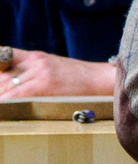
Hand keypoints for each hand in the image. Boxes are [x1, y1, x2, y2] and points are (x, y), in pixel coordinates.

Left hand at [0, 49, 115, 98]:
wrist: (101, 78)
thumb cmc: (79, 77)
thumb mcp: (54, 66)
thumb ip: (33, 71)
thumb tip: (13, 83)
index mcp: (35, 56)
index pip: (3, 58)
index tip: (0, 83)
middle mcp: (34, 62)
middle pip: (1, 76)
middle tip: (1, 97)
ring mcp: (39, 73)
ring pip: (5, 86)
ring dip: (2, 97)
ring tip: (3, 105)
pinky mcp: (44, 85)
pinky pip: (15, 95)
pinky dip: (5, 102)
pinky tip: (5, 107)